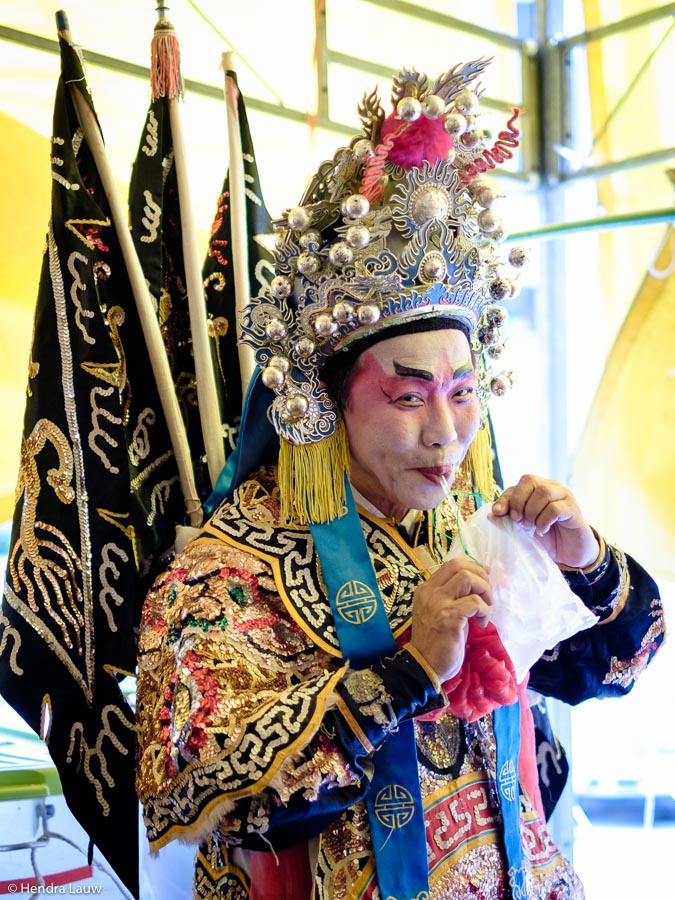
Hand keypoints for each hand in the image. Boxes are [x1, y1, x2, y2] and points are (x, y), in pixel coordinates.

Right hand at [408, 557, 491, 680]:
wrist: (425, 666)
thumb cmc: (435, 640)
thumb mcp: (440, 612)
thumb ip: (453, 596)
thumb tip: (478, 581)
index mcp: (426, 589)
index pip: (451, 564)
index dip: (472, 567)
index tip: (485, 578)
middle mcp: (429, 592)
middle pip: (459, 566)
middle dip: (480, 577)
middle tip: (487, 595)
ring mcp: (438, 604)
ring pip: (467, 578)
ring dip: (483, 591)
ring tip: (485, 608)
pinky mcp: (449, 618)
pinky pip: (474, 602)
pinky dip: (484, 610)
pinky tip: (481, 623)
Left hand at [491, 474, 598, 568]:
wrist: (570, 553)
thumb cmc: (547, 537)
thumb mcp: (523, 528)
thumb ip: (509, 520)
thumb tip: (492, 514)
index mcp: (538, 488)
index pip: (518, 484)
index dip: (506, 497)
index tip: (499, 513)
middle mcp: (552, 487)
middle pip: (530, 480)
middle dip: (519, 502)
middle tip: (519, 521)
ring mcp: (565, 496)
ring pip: (543, 492)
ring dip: (531, 512)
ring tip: (531, 528)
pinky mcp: (573, 509)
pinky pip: (555, 508)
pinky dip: (544, 521)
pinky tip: (543, 530)